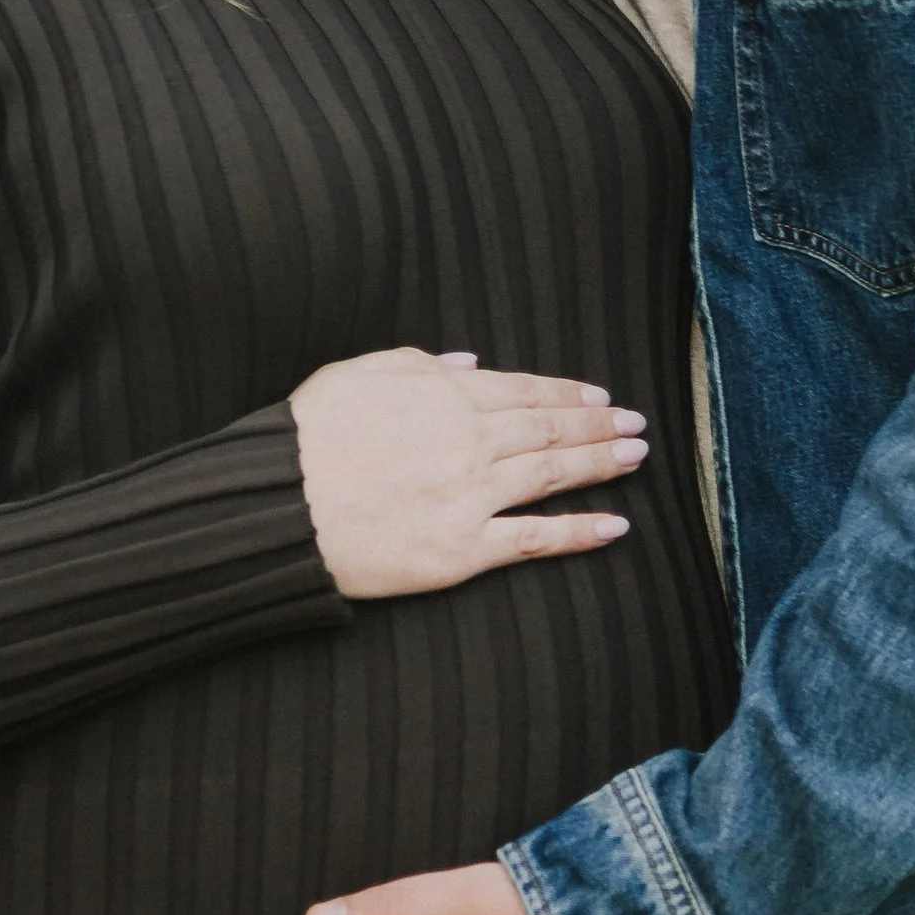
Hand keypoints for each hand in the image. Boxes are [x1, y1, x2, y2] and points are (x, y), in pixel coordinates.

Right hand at [289, 349, 643, 599]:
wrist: (277, 507)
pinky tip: (615, 527)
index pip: (524, 391)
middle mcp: (469, 441)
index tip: (600, 398)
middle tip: (636, 424)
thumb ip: (419, 363)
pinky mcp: (461, 550)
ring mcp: (470, 496)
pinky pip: (533, 539)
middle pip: (548, 430)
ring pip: (552, 476)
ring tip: (637, 457)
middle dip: (598, 426)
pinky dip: (579, 532)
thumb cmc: (307, 436)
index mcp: (445, 395)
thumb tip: (470, 363)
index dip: (568, 395)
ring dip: (601, 464)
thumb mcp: (358, 373)